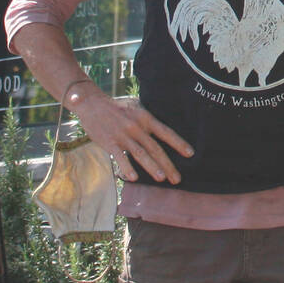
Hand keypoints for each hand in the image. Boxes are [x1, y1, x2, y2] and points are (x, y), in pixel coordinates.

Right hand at [71, 92, 192, 183]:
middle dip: (167, 164)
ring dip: (152, 167)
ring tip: (161, 179)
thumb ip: (148, 120)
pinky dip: (127, 167)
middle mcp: (137, 127)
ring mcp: (123, 135)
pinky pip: (120, 157)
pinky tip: (134, 178)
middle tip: (177, 179)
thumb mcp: (137, 107)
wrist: (93, 103)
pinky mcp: (109, 142)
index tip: (190, 154)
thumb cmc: (117, 107)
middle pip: (155, 148)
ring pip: (140, 154)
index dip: (178, 143)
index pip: (166, 132)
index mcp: (146, 118)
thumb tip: (163, 131)